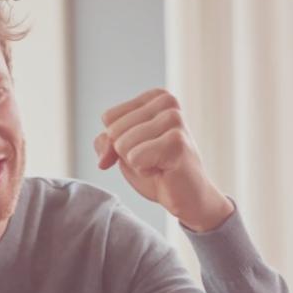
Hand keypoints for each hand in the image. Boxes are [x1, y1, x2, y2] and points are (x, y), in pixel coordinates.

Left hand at [95, 88, 234, 231]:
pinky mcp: (177, 142)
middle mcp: (167, 102)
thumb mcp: (124, 151)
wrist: (188, 196)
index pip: (109, 118)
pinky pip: (135, 158)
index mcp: (156, 96)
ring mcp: (174, 120)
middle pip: (114, 130)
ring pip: (123, 144)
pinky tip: (164, 170)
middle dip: (127, 153)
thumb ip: (106, 143)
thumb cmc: (158, 170)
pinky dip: (144, 171)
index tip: (141, 149)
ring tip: (159, 164)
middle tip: (153, 159)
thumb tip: (104, 154)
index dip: (117, 142)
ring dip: (137, 163)